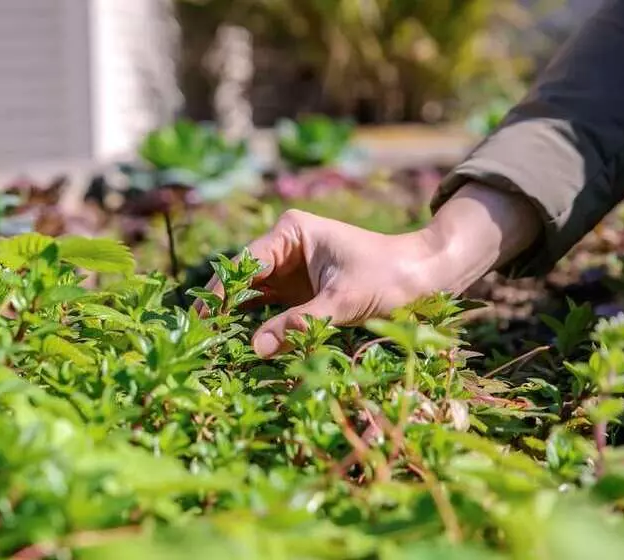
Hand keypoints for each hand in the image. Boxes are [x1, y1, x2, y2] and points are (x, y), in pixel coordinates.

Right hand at [197, 183, 540, 357]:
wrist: (426, 277)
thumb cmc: (389, 276)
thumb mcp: (343, 301)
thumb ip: (299, 324)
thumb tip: (255, 349)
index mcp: (290, 233)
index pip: (245, 263)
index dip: (221, 292)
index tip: (201, 320)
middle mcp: (285, 248)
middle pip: (242, 280)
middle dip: (222, 308)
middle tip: (197, 339)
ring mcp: (291, 271)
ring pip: (252, 297)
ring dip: (235, 320)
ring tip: (211, 348)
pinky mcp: (300, 293)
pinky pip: (269, 310)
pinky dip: (256, 327)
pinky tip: (239, 347)